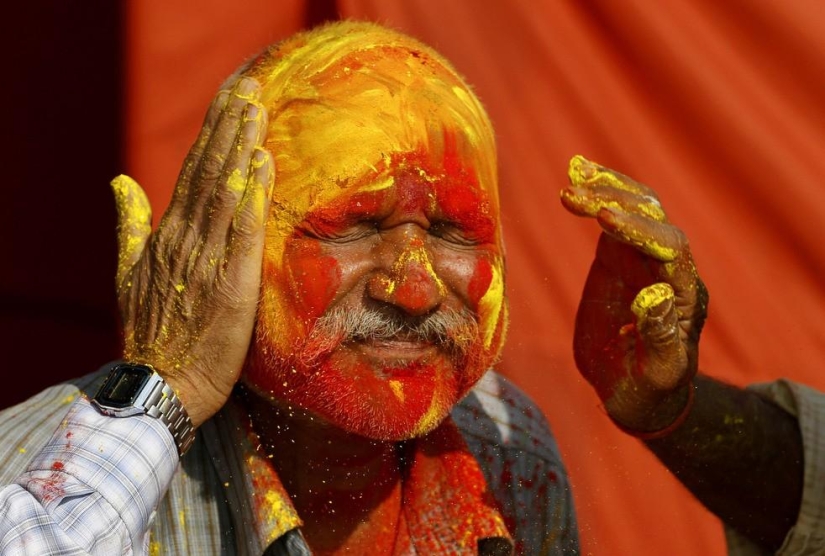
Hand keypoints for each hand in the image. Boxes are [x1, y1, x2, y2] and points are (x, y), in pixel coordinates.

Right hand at [110, 77, 273, 426]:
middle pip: (209, 173)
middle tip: (250, 89)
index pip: (192, 173)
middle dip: (229, 128)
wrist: (162, 383)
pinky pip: (242, 231)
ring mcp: (206, 260)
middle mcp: (184, 239)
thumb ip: (128, 223)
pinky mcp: (230, 283)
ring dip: (241, 149)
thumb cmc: (151, 331)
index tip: (231, 102)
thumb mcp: (129, 272)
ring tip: (257, 112)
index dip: (212, 136)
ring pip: (225, 193)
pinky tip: (263, 164)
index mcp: (166, 235)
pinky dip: (253, 196)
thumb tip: (119, 181)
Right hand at [559, 155, 707, 432]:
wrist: (636, 391)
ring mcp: (641, 259)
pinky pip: (612, 218)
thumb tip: (655, 293)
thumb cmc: (651, 390)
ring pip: (635, 208)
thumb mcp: (658, 374)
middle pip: (652, 217)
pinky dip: (595, 195)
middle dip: (616, 199)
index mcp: (683, 294)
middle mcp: (667, 268)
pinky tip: (573, 179)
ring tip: (573, 174)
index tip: (602, 217)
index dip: (638, 229)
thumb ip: (661, 337)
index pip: (669, 248)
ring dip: (606, 187)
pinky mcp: (617, 260)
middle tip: (574, 192)